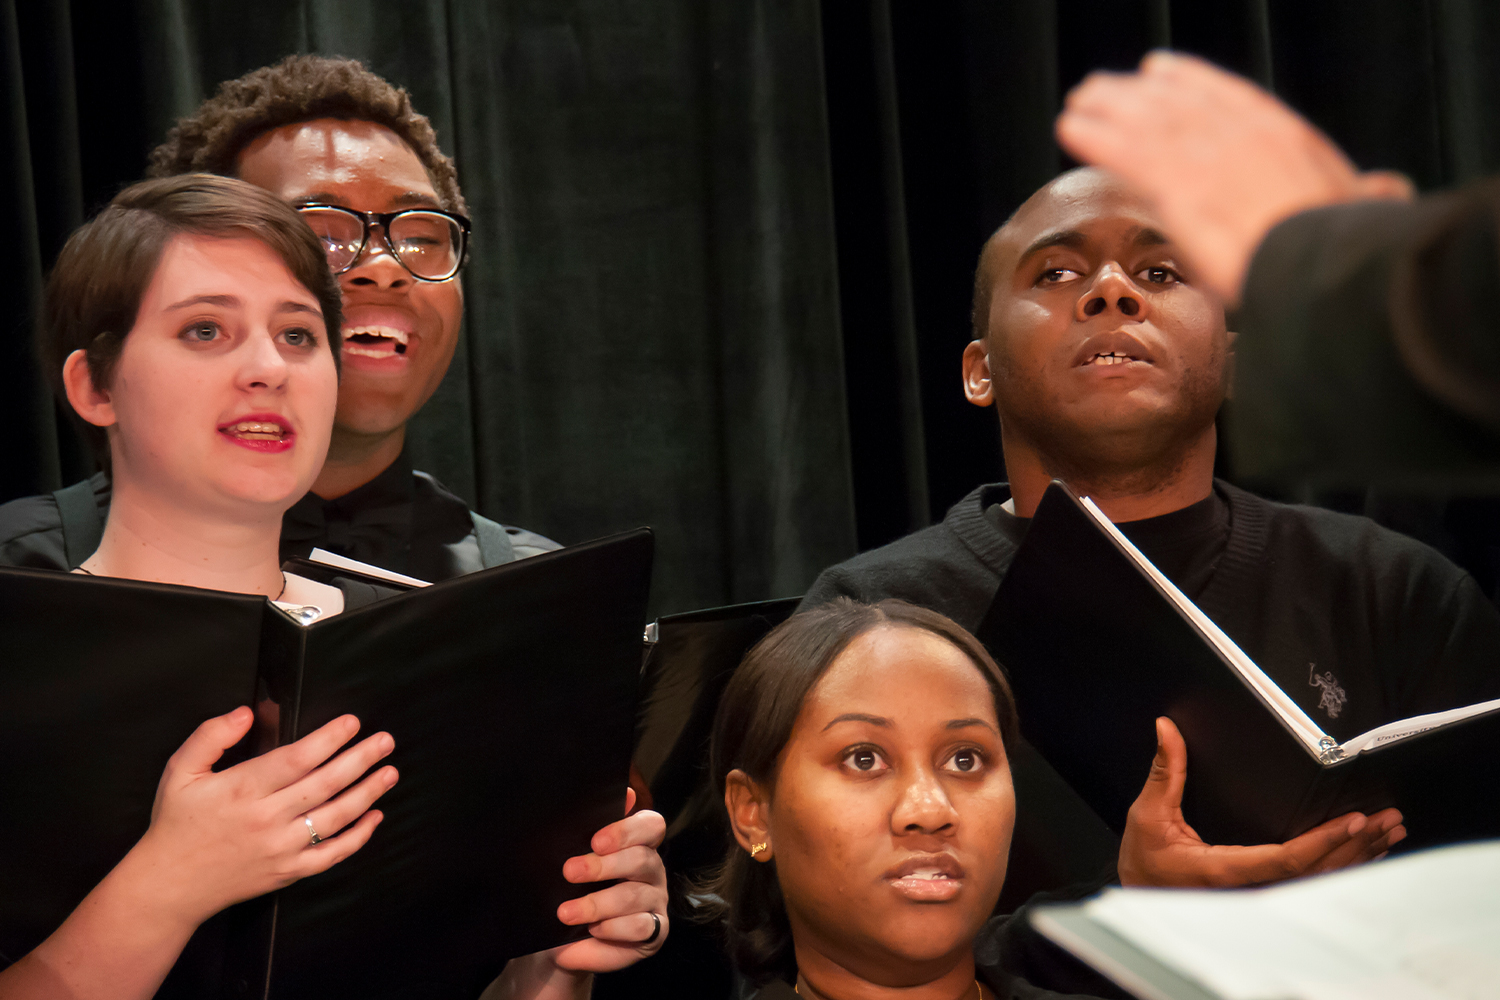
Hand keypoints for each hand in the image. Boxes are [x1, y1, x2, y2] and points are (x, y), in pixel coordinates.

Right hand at [132, 707, 396, 926]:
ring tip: (389, 772)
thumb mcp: (180, 771)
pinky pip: (331, 855)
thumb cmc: (176, 824)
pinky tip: (374, 816)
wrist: (169, 885)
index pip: (296, 759)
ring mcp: (279, 849)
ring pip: (335, 818)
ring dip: (368, 793)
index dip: (329, 739)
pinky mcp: (287, 872)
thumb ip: (211, 736)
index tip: (352, 722)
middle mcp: (265, 820)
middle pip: (325, 785)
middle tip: (384, 741)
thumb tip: (245, 713)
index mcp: (241, 790)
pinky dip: (358, 836)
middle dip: (361, 759)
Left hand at [553, 787, 668, 972]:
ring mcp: (655, 903)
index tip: (596, 841)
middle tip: (570, 872)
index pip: (651, 825)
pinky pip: (639, 929)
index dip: (627, 830)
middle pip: (642, 859)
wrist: (560, 939)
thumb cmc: (571, 890)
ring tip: (566, 913)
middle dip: (603, 866)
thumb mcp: (575, 859)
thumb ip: (591, 828)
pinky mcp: (653, 935)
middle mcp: (652, 871)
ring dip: (597, 904)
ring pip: (635, 896)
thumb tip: (624, 793)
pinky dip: (611, 931)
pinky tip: (589, 933)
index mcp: (638, 845)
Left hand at [1056, 51, 1413, 304]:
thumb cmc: (1350, 251)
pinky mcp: (1182, 188)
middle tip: (1106, 86)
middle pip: (1182, 106)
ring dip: (1110, 109)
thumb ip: (1365, 195)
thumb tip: (1388, 187)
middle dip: (1140, 95)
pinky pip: (1129, 153)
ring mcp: (1213, 160)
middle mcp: (1246, 140)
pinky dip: (1098, 136)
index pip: (1232, 99)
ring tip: (1079, 102)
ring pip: (1149, 123)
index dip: (1192, 83)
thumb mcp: (1366, 213)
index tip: (1161, 71)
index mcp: (1289, 139)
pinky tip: (1070, 126)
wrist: (1330, 271)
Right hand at [1118, 717, 1405, 886]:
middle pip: (1316, 872)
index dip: (1323, 840)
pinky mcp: (1264, 893)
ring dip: (1357, 857)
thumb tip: (1167, 729)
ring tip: (1387, 832)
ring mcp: (1260, 895)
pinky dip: (1342, 866)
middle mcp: (1249, 888)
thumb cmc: (1145, 861)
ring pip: (1319, 882)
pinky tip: (1364, 852)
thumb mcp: (1148, 813)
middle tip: (1386, 819)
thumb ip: (1165, 771)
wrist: (1140, 894)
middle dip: (1355, 846)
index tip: (1351, 820)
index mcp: (1224, 869)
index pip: (1285, 858)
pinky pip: (1312, 884)